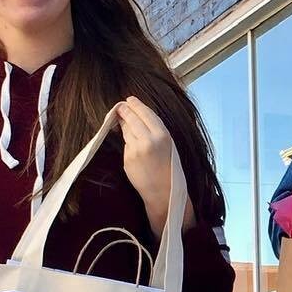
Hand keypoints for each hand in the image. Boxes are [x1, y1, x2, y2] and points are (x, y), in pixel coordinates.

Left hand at [119, 97, 194, 234]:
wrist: (164, 192)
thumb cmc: (170, 168)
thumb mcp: (169, 145)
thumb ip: (156, 131)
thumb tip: (140, 118)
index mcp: (163, 136)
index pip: (146, 114)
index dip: (136, 105)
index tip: (130, 99)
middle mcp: (148, 141)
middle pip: (133, 119)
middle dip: (125, 111)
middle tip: (120, 106)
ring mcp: (136, 150)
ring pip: (127, 131)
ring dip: (124, 124)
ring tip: (122, 118)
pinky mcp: (128, 159)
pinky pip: (126, 145)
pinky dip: (127, 140)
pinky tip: (130, 140)